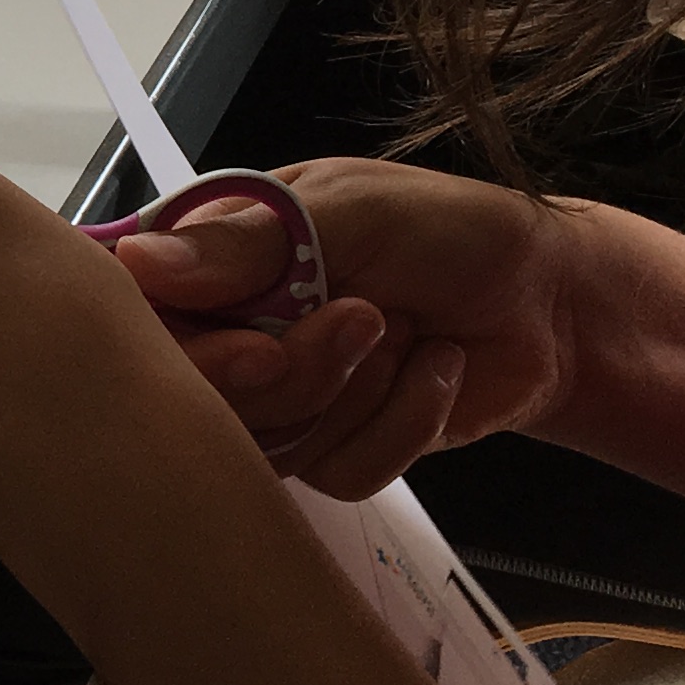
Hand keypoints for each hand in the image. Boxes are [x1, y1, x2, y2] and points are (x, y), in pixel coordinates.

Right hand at [112, 159, 581, 497]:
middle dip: (299, 373)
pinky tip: (435, 372)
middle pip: (201, 402)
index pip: (143, 320)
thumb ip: (246, 243)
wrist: (548, 300)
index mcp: (212, 259)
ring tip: (410, 331)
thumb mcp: (350, 210)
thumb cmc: (447, 230)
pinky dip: (402, 424)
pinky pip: (338, 474)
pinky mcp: (333, 451)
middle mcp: (231, 332)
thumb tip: (135, 260)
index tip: (259, 352)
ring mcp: (279, 399)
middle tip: (367, 318)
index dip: (192, 354)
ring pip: (270, 447)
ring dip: (360, 393)